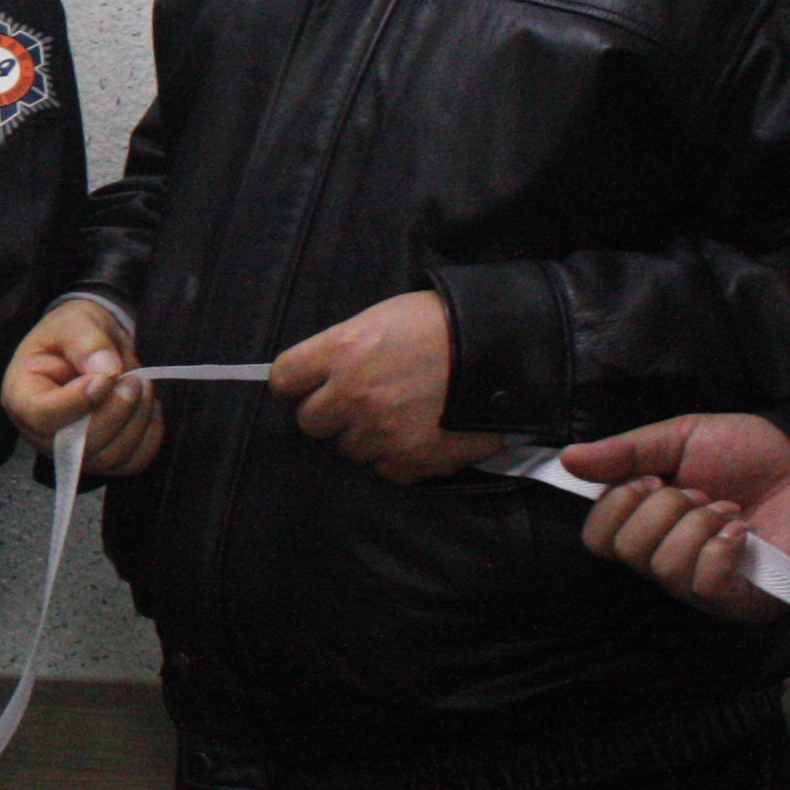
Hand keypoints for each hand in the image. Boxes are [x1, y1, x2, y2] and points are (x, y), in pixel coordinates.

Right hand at [4, 299, 160, 474]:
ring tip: (142, 386)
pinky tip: (147, 408)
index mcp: (22, 396)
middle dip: (116, 411)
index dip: (78, 401)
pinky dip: (149, 436)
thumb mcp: (74, 321)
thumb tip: (107, 370)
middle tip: (135, 379)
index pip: (43, 416)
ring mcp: (72, 451)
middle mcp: (41, 433)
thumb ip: (86, 341)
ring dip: (136, 422)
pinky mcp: (102, 457)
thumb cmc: (72, 332)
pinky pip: (131, 462)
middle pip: (79, 445)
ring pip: (109, 457)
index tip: (105, 376)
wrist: (90, 345)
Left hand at [274, 290, 493, 483]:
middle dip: (332, 413)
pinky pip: (387, 470)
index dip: (297, 383)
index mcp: (341, 351)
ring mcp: (382, 430)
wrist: (504, 346)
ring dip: (368, 436)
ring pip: (350, 448)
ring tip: (401, 414)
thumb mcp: (382, 319)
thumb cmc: (443, 323)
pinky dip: (399, 458)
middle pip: (311, 421)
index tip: (307, 385)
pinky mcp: (412, 458)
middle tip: (362, 401)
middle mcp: (353, 393)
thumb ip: (346, 349)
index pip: (284, 378)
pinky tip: (420, 435)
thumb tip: (322, 375)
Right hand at [566, 413, 789, 625]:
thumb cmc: (751, 454)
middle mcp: (666, 560)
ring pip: (663, 567)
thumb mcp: (680, 437)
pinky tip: (742, 531)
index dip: (618, 505)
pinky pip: (704, 582)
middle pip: (626, 552)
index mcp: (647, 523)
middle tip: (700, 493)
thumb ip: (624, 452)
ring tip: (729, 509)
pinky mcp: (737, 600)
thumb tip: (567, 458)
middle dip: (663, 509)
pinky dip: (720, 548)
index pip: (598, 538)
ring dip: (698, 525)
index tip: (653, 478)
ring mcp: (701, 585)